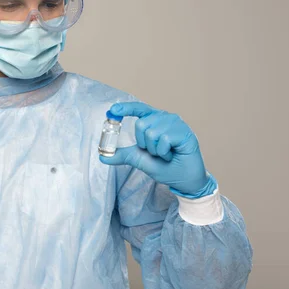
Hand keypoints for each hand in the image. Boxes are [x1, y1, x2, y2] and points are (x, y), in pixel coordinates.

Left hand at [99, 102, 214, 196]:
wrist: (184, 180)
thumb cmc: (165, 167)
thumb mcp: (140, 160)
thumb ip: (124, 155)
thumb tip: (103, 156)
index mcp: (155, 120)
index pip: (139, 109)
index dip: (126, 108)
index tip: (113, 110)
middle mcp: (166, 118)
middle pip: (141, 124)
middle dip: (144, 144)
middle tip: (156, 152)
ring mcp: (176, 123)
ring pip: (152, 133)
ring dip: (155, 150)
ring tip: (166, 154)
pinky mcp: (185, 132)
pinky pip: (164, 139)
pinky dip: (164, 152)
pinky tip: (172, 155)